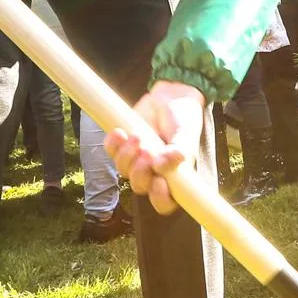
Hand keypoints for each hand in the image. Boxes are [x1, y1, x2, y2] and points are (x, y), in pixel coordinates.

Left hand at [103, 80, 206, 215]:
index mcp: (174, 177)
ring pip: (123, 171)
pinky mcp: (122, 145)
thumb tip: (161, 165)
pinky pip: (110, 153)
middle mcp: (154, 173)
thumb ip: (179, 152)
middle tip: (148, 152)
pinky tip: (120, 132)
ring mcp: (136, 160)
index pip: (164, 203)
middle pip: (140, 186)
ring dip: (127, 156)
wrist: (172, 95)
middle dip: (140, 172)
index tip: (159, 182)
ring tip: (137, 136)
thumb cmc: (185, 118)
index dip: (159, 198)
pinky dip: (113, 144)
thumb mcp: (187, 135)